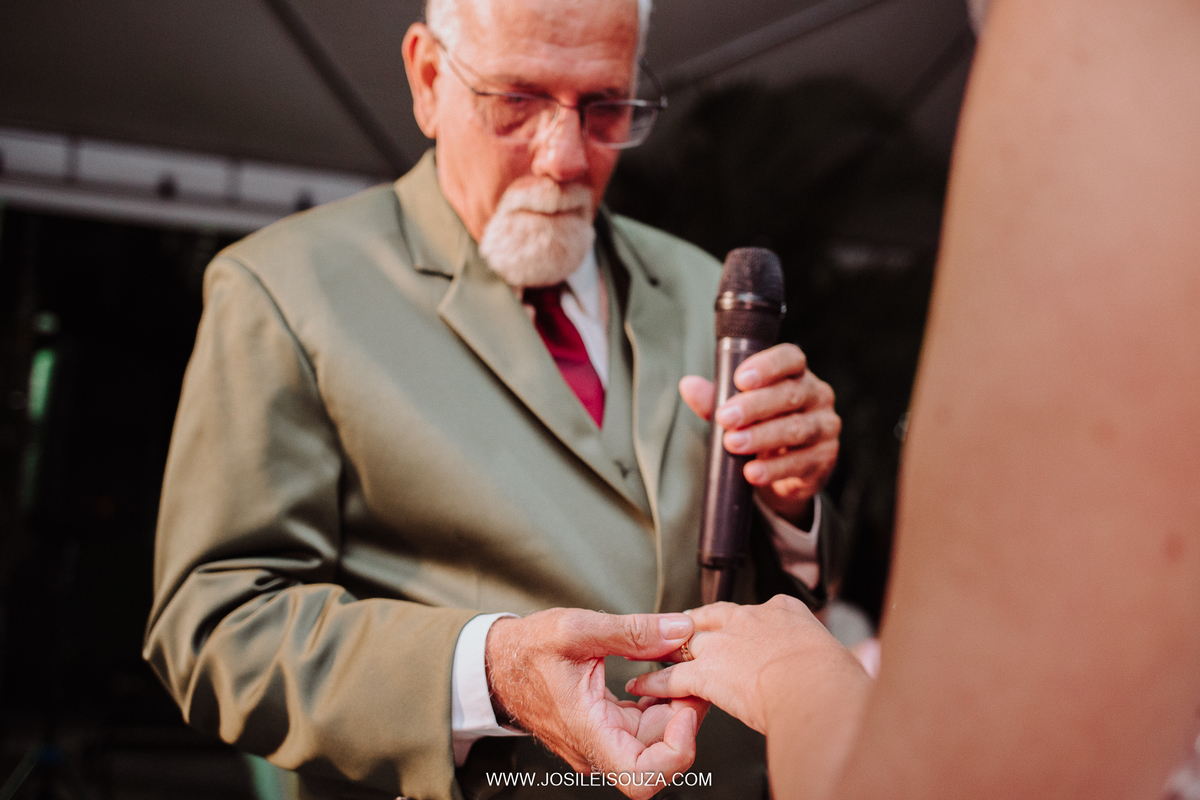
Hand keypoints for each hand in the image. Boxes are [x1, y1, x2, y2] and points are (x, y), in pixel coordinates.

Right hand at [485, 608, 708, 798]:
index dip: (677, 750)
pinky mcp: (606, 729)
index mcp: (587, 732)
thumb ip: (632, 631)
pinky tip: (658, 672)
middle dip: (684, 713)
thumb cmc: (527, 649)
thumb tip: (681, 630)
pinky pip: (644, 726)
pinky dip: (659, 701)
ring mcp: (602, 742)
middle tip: (690, 670)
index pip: (643, 778)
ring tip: (675, 664)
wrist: (498, 661)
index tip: (684, 707)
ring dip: (674, 705)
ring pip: (656, 739)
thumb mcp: (577, 628)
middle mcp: (596, 748)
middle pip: (659, 753)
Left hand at [627, 596, 867, 734]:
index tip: (739, 631)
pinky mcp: (705, 672)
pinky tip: (644, 686)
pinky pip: (672, 676)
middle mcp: (749, 619)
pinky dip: (655, 683)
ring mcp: (724, 643)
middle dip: (692, 627)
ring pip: (684, 644)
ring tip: (648, 658)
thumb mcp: (852, 659)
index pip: (756, 611)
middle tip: (677, 635)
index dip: (742, 623)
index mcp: (784, 611)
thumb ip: (857, 655)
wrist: (816, 688)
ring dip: (664, 653)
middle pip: (710, 617)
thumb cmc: (838, 680)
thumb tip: (875, 656)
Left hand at [680, 343, 839, 523]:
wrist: (786, 471)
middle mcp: (817, 396)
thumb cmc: (763, 426)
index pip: (790, 358)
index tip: (740, 379)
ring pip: (796, 429)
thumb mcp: (738, 411)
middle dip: (754, 406)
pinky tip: (752, 472)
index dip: (767, 366)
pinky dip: (774, 468)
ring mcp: (825, 427)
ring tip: (733, 444)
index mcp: (796, 375)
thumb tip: (688, 385)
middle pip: (790, 394)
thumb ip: (716, 398)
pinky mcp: (825, 459)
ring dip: (762, 437)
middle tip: (725, 417)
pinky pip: (801, 463)